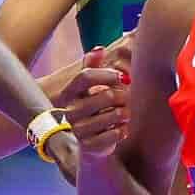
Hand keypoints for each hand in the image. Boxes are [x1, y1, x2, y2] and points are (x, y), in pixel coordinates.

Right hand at [59, 42, 133, 157]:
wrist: (73, 141)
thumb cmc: (84, 107)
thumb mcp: (83, 88)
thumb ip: (90, 67)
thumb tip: (99, 49)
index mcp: (68, 93)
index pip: (86, 77)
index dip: (108, 74)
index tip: (124, 77)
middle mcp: (70, 111)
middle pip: (107, 95)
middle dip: (123, 96)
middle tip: (127, 98)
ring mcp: (78, 129)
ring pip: (114, 115)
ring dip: (125, 113)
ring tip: (125, 113)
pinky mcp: (87, 146)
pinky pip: (114, 135)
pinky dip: (123, 130)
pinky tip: (122, 128)